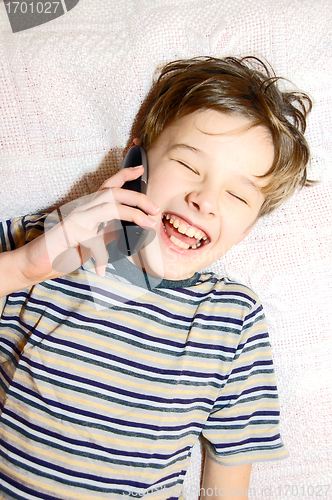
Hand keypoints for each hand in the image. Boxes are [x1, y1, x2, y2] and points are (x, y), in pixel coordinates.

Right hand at [1, 166, 158, 295]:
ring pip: (109, 207)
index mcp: (90, 210)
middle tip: (156, 209)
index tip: (140, 170)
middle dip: (138, 198)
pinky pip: (94, 240)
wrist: (35, 263)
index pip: (108, 187)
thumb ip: (106, 233)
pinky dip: (101, 256)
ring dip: (132, 214)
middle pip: (114, 193)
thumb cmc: (63, 252)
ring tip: (147, 224)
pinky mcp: (70, 233)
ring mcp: (76, 220)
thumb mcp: (92, 242)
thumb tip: (124, 230)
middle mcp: (83, 210)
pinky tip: (101, 270)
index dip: (124, 176)